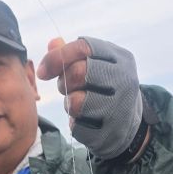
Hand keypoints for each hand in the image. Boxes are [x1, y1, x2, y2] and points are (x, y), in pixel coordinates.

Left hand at [36, 36, 142, 158]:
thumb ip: (73, 54)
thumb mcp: (96, 65)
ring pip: (75, 101)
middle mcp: (123, 79)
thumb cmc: (106, 88)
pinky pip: (78, 124)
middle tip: (65, 86)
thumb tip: (52, 43)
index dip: (57, 57)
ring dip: (68, 102)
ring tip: (76, 102)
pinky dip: (75, 121)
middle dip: (63, 80)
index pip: (83, 47)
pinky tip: (84, 119)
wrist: (129, 122)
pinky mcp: (110, 130)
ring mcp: (119, 105)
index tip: (43, 71)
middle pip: (78, 72)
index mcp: (120, 58)